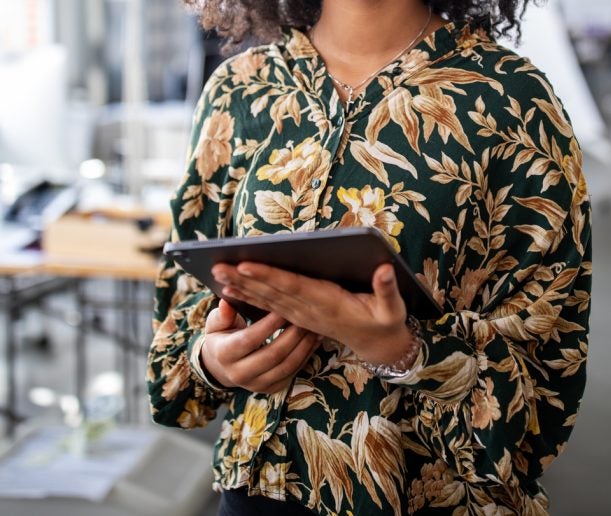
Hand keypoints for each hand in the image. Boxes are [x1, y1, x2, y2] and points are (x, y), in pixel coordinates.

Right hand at [199, 299, 319, 393]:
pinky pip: (292, 373)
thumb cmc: (222, 336)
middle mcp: (238, 374)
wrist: (222, 366)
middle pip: (272, 355)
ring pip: (286, 366)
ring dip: (303, 346)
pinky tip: (314, 340)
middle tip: (305, 316)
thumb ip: (223, 314)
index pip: (250, 339)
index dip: (269, 324)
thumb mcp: (216, 323)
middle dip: (292, 334)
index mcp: (224, 355)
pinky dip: (306, 356)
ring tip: (313, 327)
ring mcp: (256, 385)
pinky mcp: (271, 389)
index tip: (284, 308)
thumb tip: (226, 302)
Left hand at [214, 262, 415, 367]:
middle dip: (244, 280)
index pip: (293, 287)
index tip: (246, 265)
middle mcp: (310, 310)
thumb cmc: (385, 322)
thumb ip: (388, 289)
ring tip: (218, 275)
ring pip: (267, 300)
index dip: (269, 277)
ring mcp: (302, 315)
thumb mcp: (393, 309)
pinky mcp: (300, 317)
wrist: (378, 345)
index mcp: (328, 304)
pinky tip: (232, 290)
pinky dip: (250, 298)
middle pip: (272, 293)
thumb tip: (386, 269)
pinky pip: (270, 307)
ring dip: (242, 288)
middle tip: (218, 266)